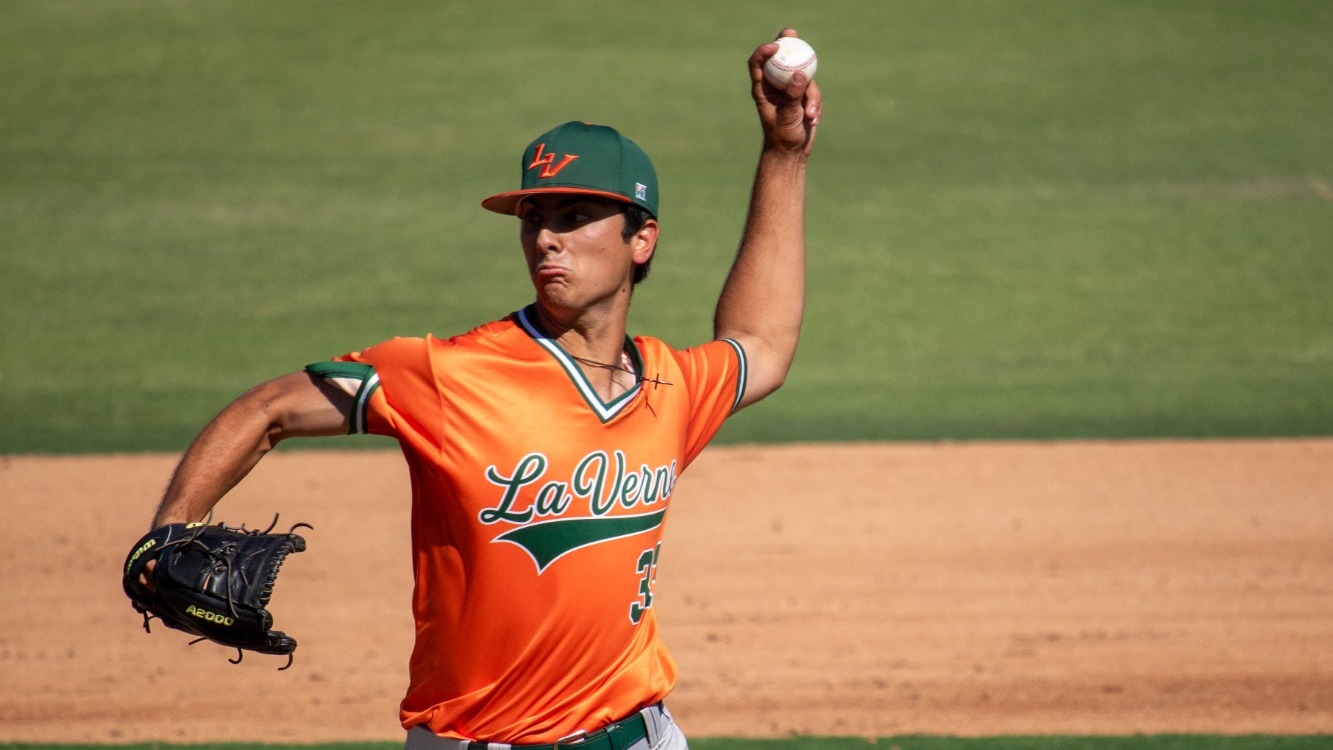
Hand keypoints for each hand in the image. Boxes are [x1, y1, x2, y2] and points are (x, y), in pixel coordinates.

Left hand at [749, 28, 822, 156]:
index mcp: (763, 90)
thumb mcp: (787, 116)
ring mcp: (790, 90)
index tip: (776, 46)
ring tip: (810, 115)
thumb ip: (793, 96)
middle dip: (786, 44)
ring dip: (811, 97)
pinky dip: (816, 105)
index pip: (758, 64)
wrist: (792, 152)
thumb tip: (799, 73)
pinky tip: (814, 120)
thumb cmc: (782, 137)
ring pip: (804, 77)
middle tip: (793, 33)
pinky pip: (813, 91)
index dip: (763, 51)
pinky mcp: (803, 96)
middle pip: (779, 59)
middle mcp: (775, 86)